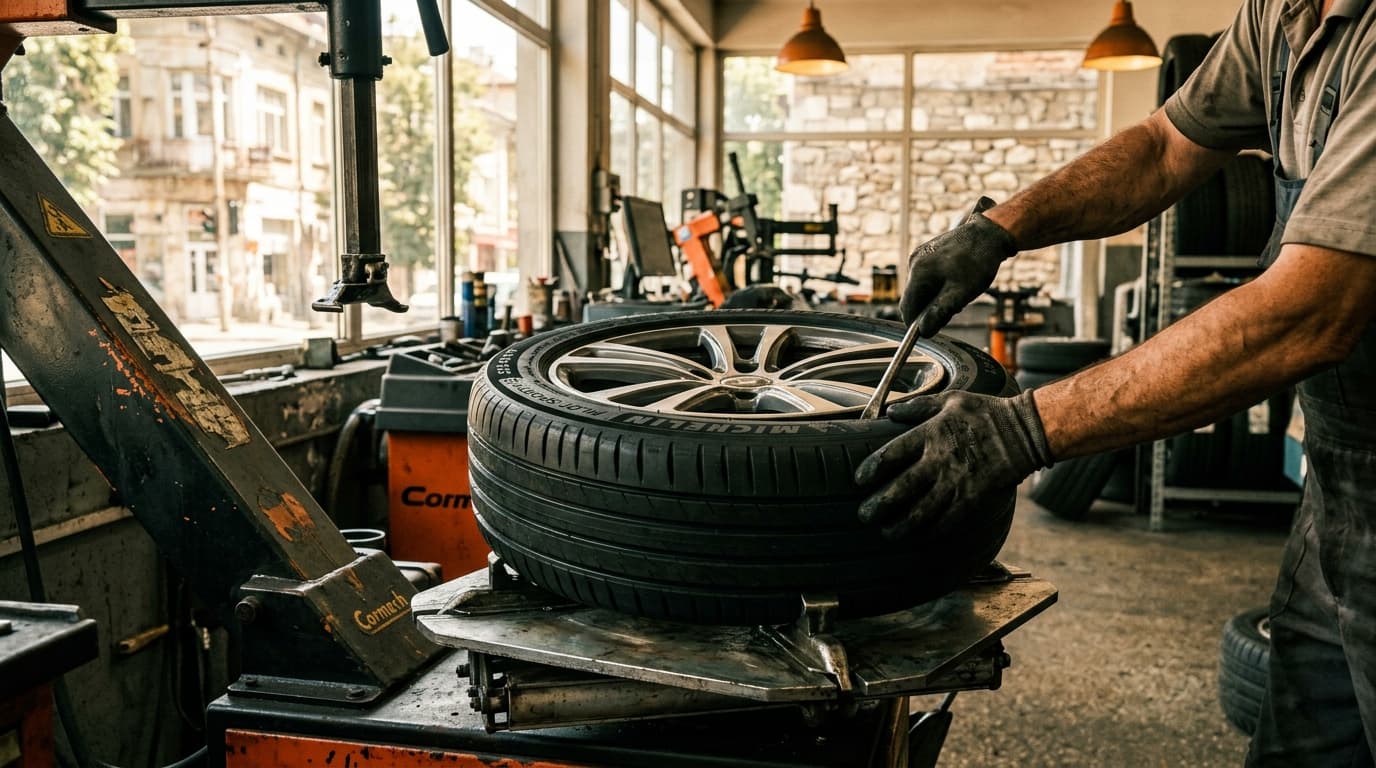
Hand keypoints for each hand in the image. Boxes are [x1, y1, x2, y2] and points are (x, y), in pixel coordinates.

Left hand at [854, 390, 1052, 539]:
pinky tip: (919, 536)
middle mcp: (940, 461)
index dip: (871, 469)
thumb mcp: (952, 400)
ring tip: (887, 533)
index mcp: (931, 434)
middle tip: (864, 515)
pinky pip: (947, 521)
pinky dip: (930, 531)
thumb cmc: (986, 413)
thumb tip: (891, 411)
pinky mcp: (974, 498)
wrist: (1025, 432)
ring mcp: (957, 482)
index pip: (892, 454)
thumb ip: (918, 407)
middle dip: (879, 505)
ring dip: (901, 526)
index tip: (859, 480)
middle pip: (901, 489)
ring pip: (922, 512)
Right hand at [900, 200, 1017, 334]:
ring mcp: (920, 256)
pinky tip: (956, 281)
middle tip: (955, 307)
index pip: (907, 308)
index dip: (918, 323)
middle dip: (929, 309)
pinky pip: (926, 277)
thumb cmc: (978, 261)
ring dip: (935, 297)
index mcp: (918, 272)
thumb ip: (939, 313)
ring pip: (921, 288)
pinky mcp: (927, 252)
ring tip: (959, 291)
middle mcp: (914, 262)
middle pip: (913, 298)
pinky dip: (938, 285)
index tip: (934, 327)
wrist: (990, 233)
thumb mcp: (961, 293)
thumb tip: (923, 331)